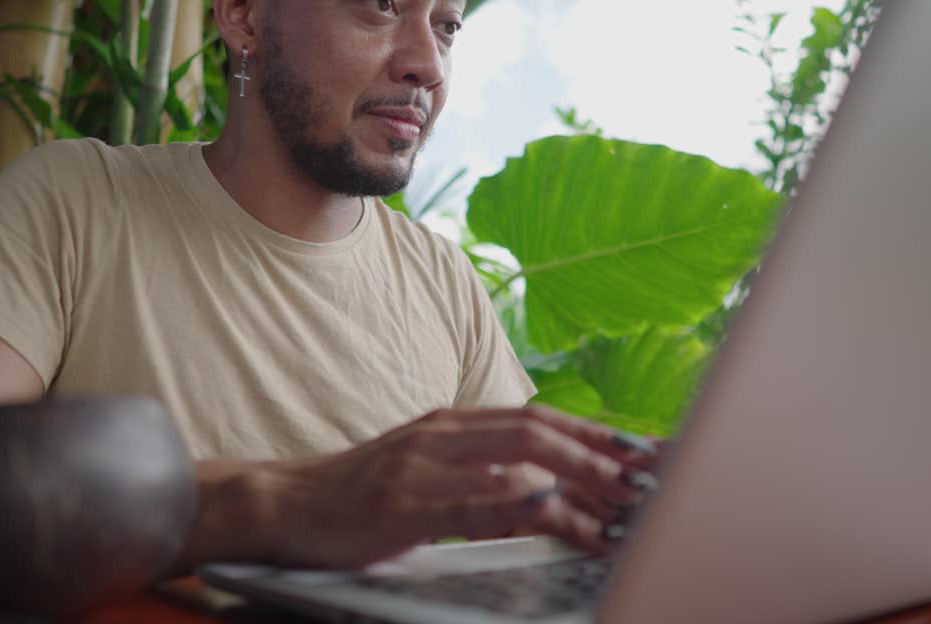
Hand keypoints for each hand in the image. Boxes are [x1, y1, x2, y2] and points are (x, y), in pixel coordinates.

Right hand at [197, 406, 658, 568]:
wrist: (281, 504)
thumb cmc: (357, 495)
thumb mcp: (423, 470)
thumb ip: (475, 470)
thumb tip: (540, 487)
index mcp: (451, 423)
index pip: (538, 419)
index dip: (594, 434)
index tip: (644, 453)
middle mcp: (442, 433)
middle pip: (538, 432)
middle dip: (600, 456)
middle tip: (649, 481)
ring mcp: (422, 465)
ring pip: (516, 464)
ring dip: (578, 485)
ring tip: (622, 511)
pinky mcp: (403, 504)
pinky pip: (472, 503)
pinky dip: (519, 505)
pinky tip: (554, 511)